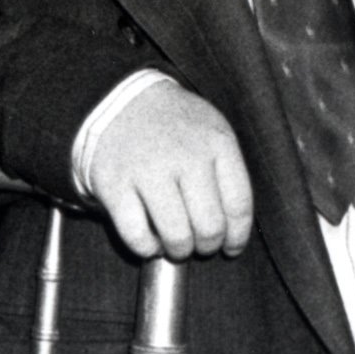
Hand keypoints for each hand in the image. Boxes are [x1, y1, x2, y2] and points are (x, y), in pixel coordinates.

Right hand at [87, 79, 253, 260]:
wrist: (119, 102)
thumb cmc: (173, 126)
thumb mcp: (211, 131)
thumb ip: (227, 173)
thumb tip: (231, 231)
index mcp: (216, 142)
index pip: (238, 205)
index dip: (237, 236)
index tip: (231, 247)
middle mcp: (185, 156)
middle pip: (209, 227)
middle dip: (207, 246)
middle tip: (200, 246)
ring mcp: (148, 171)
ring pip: (176, 236)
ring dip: (179, 251)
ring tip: (176, 247)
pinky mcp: (116, 186)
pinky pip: (137, 236)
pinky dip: (146, 249)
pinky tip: (150, 243)